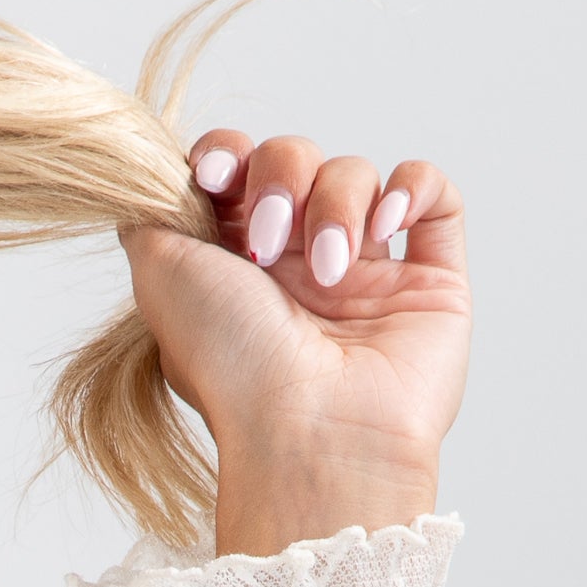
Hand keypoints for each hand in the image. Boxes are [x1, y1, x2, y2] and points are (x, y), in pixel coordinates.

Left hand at [120, 130, 468, 557]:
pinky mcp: (430, 282)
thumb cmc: (231, 365)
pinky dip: (410, 188)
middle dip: (281, 178)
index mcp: (231, 265)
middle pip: (294, 159)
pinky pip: (434, 195)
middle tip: (270, 244)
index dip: (227, 153)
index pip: (235, 170)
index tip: (214, 173)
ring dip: (338, 205)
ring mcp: (365, 274)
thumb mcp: (158, 277)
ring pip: (357, 173)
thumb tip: (157, 177)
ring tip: (332, 272)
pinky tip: (384, 228)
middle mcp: (295, 266)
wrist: (309, 433)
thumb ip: (152, 216)